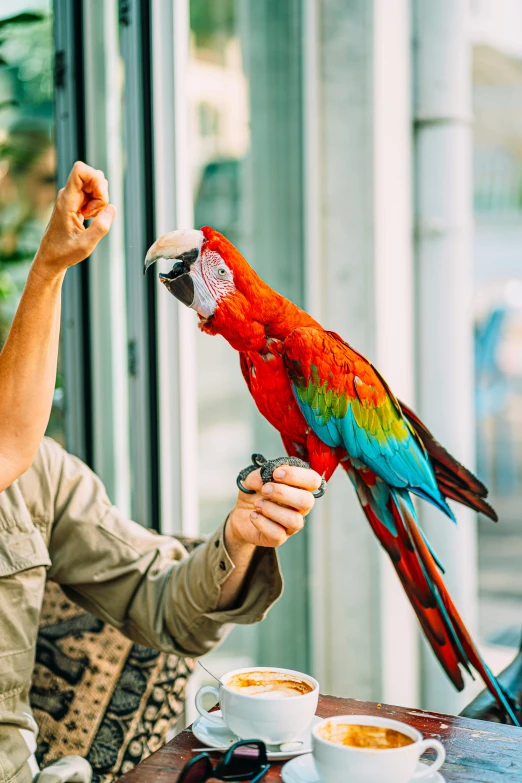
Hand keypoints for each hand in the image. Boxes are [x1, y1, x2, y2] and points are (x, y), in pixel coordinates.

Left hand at [33, 161, 115, 278]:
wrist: (51, 257)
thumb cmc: (65, 252)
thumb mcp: (86, 245)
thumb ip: (101, 226)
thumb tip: (112, 208)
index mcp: (67, 201)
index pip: (80, 170)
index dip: (96, 178)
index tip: (99, 198)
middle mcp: (68, 194)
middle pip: (93, 176)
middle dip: (102, 194)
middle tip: (94, 214)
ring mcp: (72, 197)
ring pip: (95, 185)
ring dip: (100, 200)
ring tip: (91, 217)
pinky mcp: (75, 201)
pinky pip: (92, 194)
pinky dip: (96, 205)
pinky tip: (89, 218)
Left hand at [226, 465, 321, 548]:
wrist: (240, 514)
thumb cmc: (254, 494)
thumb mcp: (253, 478)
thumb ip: (261, 473)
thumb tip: (270, 475)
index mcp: (299, 489)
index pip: (313, 480)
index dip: (296, 475)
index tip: (276, 474)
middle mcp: (300, 508)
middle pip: (307, 501)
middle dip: (283, 493)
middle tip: (265, 490)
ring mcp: (291, 525)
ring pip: (294, 520)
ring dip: (271, 509)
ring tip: (257, 504)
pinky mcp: (279, 538)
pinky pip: (277, 534)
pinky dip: (261, 522)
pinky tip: (254, 515)